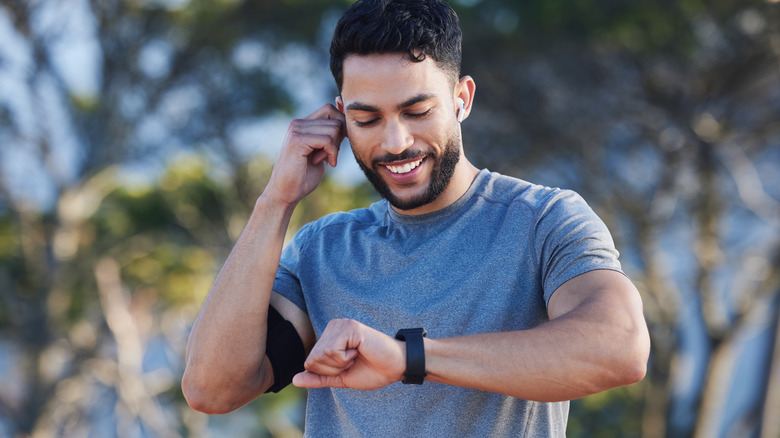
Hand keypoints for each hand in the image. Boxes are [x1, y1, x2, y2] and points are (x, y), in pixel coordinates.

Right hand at [264, 104, 345, 206]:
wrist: (285, 193)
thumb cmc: (304, 176)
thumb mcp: (322, 152)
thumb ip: (332, 136)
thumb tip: (347, 120)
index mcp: (302, 124)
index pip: (330, 109)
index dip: (341, 125)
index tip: (338, 145)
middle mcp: (298, 123)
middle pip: (335, 118)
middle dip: (339, 138)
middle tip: (330, 155)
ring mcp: (296, 130)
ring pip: (333, 129)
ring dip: (335, 148)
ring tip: (323, 160)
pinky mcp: (297, 141)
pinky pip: (327, 140)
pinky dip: (332, 152)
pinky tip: (325, 163)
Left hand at [292, 319, 406, 389]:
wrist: (396, 367)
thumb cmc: (372, 370)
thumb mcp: (340, 378)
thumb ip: (318, 378)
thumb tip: (294, 380)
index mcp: (329, 336)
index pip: (309, 362)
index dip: (328, 372)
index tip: (348, 366)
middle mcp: (332, 326)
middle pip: (312, 359)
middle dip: (333, 369)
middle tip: (353, 361)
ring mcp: (341, 325)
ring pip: (320, 356)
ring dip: (340, 364)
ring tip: (357, 355)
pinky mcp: (349, 327)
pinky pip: (331, 351)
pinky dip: (345, 359)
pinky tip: (359, 350)